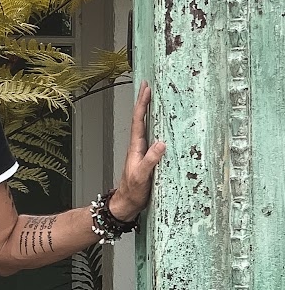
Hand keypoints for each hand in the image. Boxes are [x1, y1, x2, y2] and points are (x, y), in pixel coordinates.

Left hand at [110, 81, 165, 221]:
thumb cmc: (133, 191)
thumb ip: (150, 160)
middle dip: (144, 101)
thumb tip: (161, 143)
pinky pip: (152, 137)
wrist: (127, 204)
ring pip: (146, 126)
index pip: (139, 120)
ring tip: (153, 98)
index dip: (142, 104)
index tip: (146, 89)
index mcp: (135, 147)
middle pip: (141, 119)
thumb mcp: (142, 176)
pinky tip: (162, 124)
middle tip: (147, 85)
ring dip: (148, 111)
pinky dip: (155, 126)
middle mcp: (138, 146)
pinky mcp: (148, 158)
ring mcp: (142, 151)